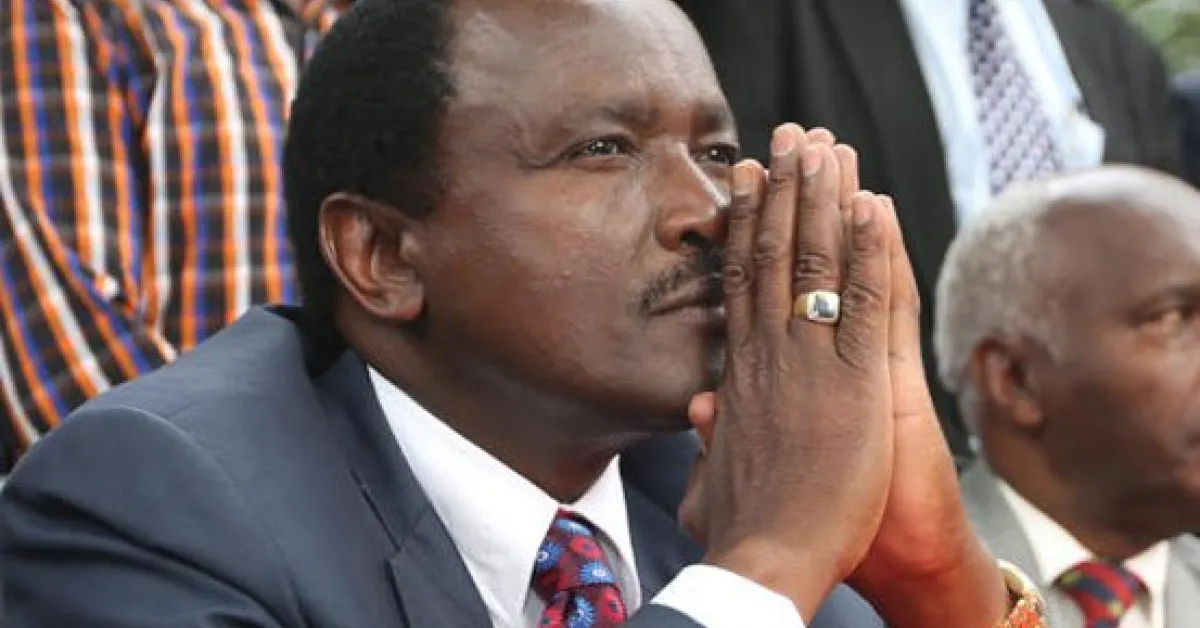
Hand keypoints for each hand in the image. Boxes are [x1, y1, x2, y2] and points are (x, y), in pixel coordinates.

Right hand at [682, 127, 1009, 626]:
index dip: (746, 226)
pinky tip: (871, 204)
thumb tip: (697, 408)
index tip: (749, 180)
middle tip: (790, 135)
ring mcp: (810, 362)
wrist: (767, 558)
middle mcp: (769, 354)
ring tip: (826, 145)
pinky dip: (867, 250)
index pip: (740, 283)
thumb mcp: (709, 477)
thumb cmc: (741, 529)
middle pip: (772, 256)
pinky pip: (860, 302)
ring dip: (821, 200)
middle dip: (783, 191)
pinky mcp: (855, 381)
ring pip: (813, 264)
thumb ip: (705, 438)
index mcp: (739, 375)